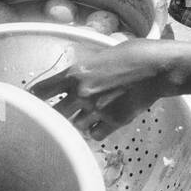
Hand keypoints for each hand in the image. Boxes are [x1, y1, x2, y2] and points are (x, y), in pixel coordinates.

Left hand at [29, 39, 182, 138]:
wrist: (157, 68)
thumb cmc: (130, 55)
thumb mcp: (98, 57)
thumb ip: (80, 72)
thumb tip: (67, 84)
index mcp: (74, 74)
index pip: (39, 92)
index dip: (34, 99)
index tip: (34, 102)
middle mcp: (81, 93)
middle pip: (54, 114)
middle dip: (57, 113)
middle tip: (62, 111)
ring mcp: (97, 110)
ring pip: (74, 126)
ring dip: (78, 122)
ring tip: (89, 113)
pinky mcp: (113, 122)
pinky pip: (94, 135)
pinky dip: (96, 131)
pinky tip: (102, 122)